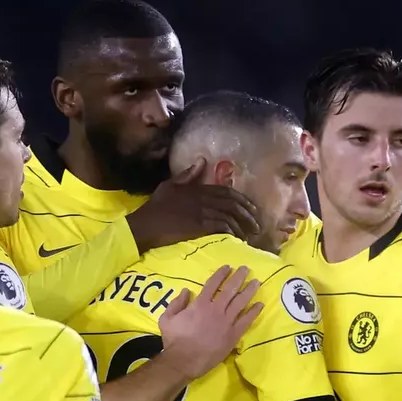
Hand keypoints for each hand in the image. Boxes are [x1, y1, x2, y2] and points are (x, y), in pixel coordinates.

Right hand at [127, 159, 259, 250]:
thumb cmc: (154, 208)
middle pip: (232, 204)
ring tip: (251, 235)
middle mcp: (202, 198)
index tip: (252, 209)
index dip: (242, 200)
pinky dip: (232, 232)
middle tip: (257, 224)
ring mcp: (201, 212)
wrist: (144, 226)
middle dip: (248, 214)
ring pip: (230, 216)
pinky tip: (237, 239)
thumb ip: (187, 175)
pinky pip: (222, 226)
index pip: (226, 191)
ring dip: (243, 226)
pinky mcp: (199, 226)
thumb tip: (201, 161)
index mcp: (197, 188)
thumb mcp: (169, 186)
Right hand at [158, 265, 263, 379]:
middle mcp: (215, 310)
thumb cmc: (174, 340)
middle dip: (238, 277)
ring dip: (249, 291)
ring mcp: (226, 322)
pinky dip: (253, 312)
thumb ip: (177, 303)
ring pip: (240, 302)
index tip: (228, 267)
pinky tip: (260, 305)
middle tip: (246, 269)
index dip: (221, 274)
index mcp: (200, 304)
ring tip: (256, 282)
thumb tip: (186, 291)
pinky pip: (246, 321)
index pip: (212, 284)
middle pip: (230, 289)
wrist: (184, 361)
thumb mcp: (166, 318)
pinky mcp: (233, 335)